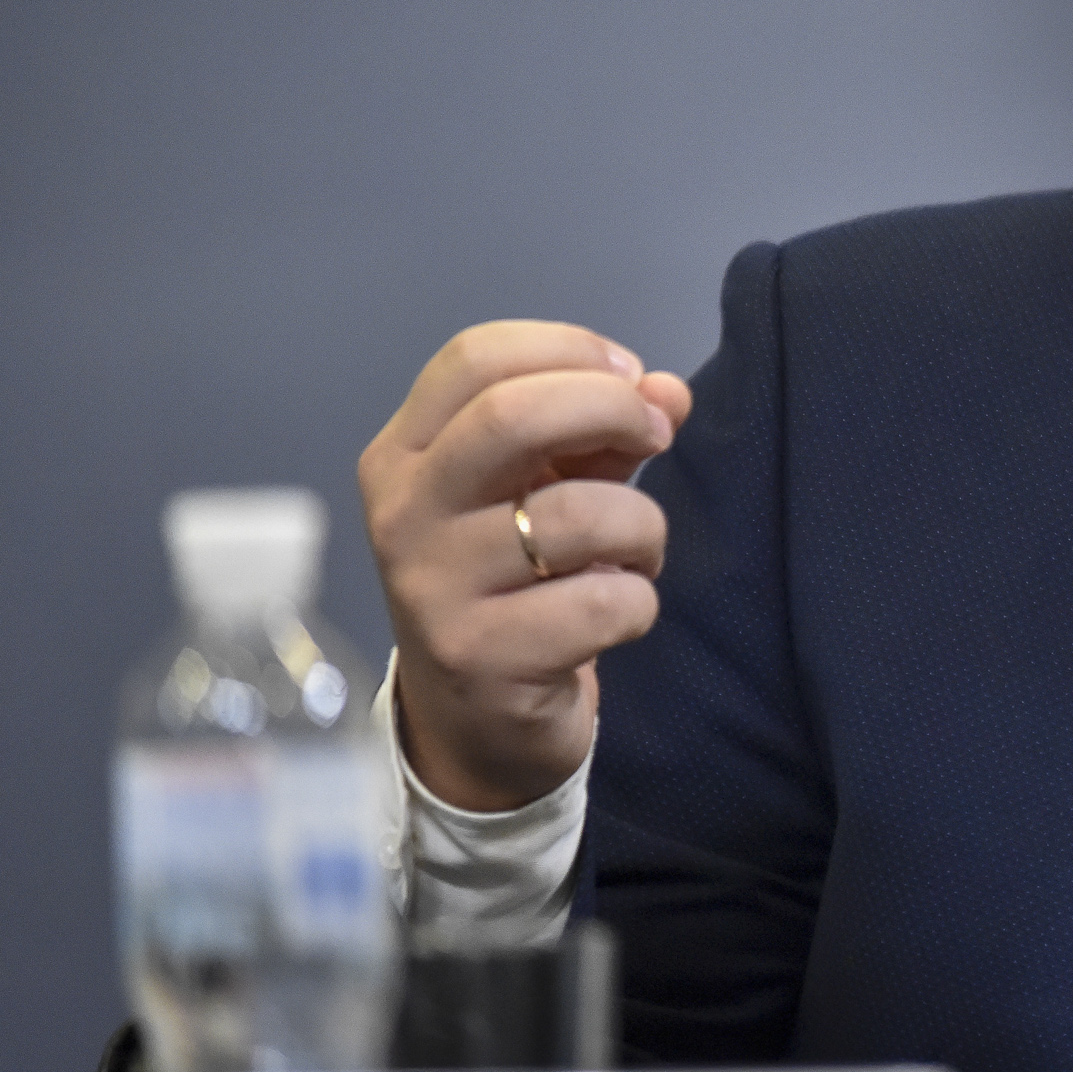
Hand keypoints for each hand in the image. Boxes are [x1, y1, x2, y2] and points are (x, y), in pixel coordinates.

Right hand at [359, 322, 692, 810]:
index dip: (570, 350)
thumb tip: (668, 391)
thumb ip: (604, 432)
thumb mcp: (548, 490)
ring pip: (576, 516)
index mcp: (405, 454)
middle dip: (610, 409)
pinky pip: (602, 603)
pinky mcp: (480, 658)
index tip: (630, 378)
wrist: (476, 721)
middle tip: (657, 435)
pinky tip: (616, 612)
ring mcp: (433, 588)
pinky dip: (638, 601)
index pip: (475, 358)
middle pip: (510, 416)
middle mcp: (403, 513)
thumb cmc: (516, 581)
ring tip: (635, 552)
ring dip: (642, 526)